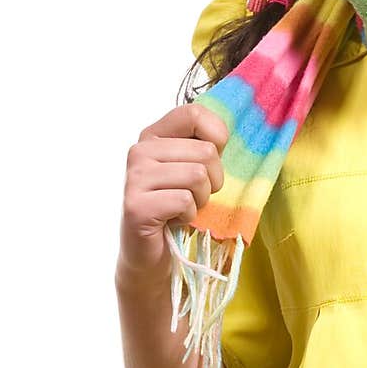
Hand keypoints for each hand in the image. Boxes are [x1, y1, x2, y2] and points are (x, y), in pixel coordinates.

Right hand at [117, 103, 228, 286]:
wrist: (153, 254)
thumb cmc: (179, 209)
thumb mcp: (194, 169)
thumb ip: (205, 145)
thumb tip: (231, 130)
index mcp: (154, 135)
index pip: (194, 113)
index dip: (217, 137)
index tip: (212, 161)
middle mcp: (140, 151)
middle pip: (206, 152)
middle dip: (212, 181)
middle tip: (193, 196)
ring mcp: (135, 177)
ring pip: (198, 176)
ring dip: (201, 200)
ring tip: (184, 208)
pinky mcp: (136, 206)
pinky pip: (185, 201)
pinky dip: (189, 216)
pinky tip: (174, 221)